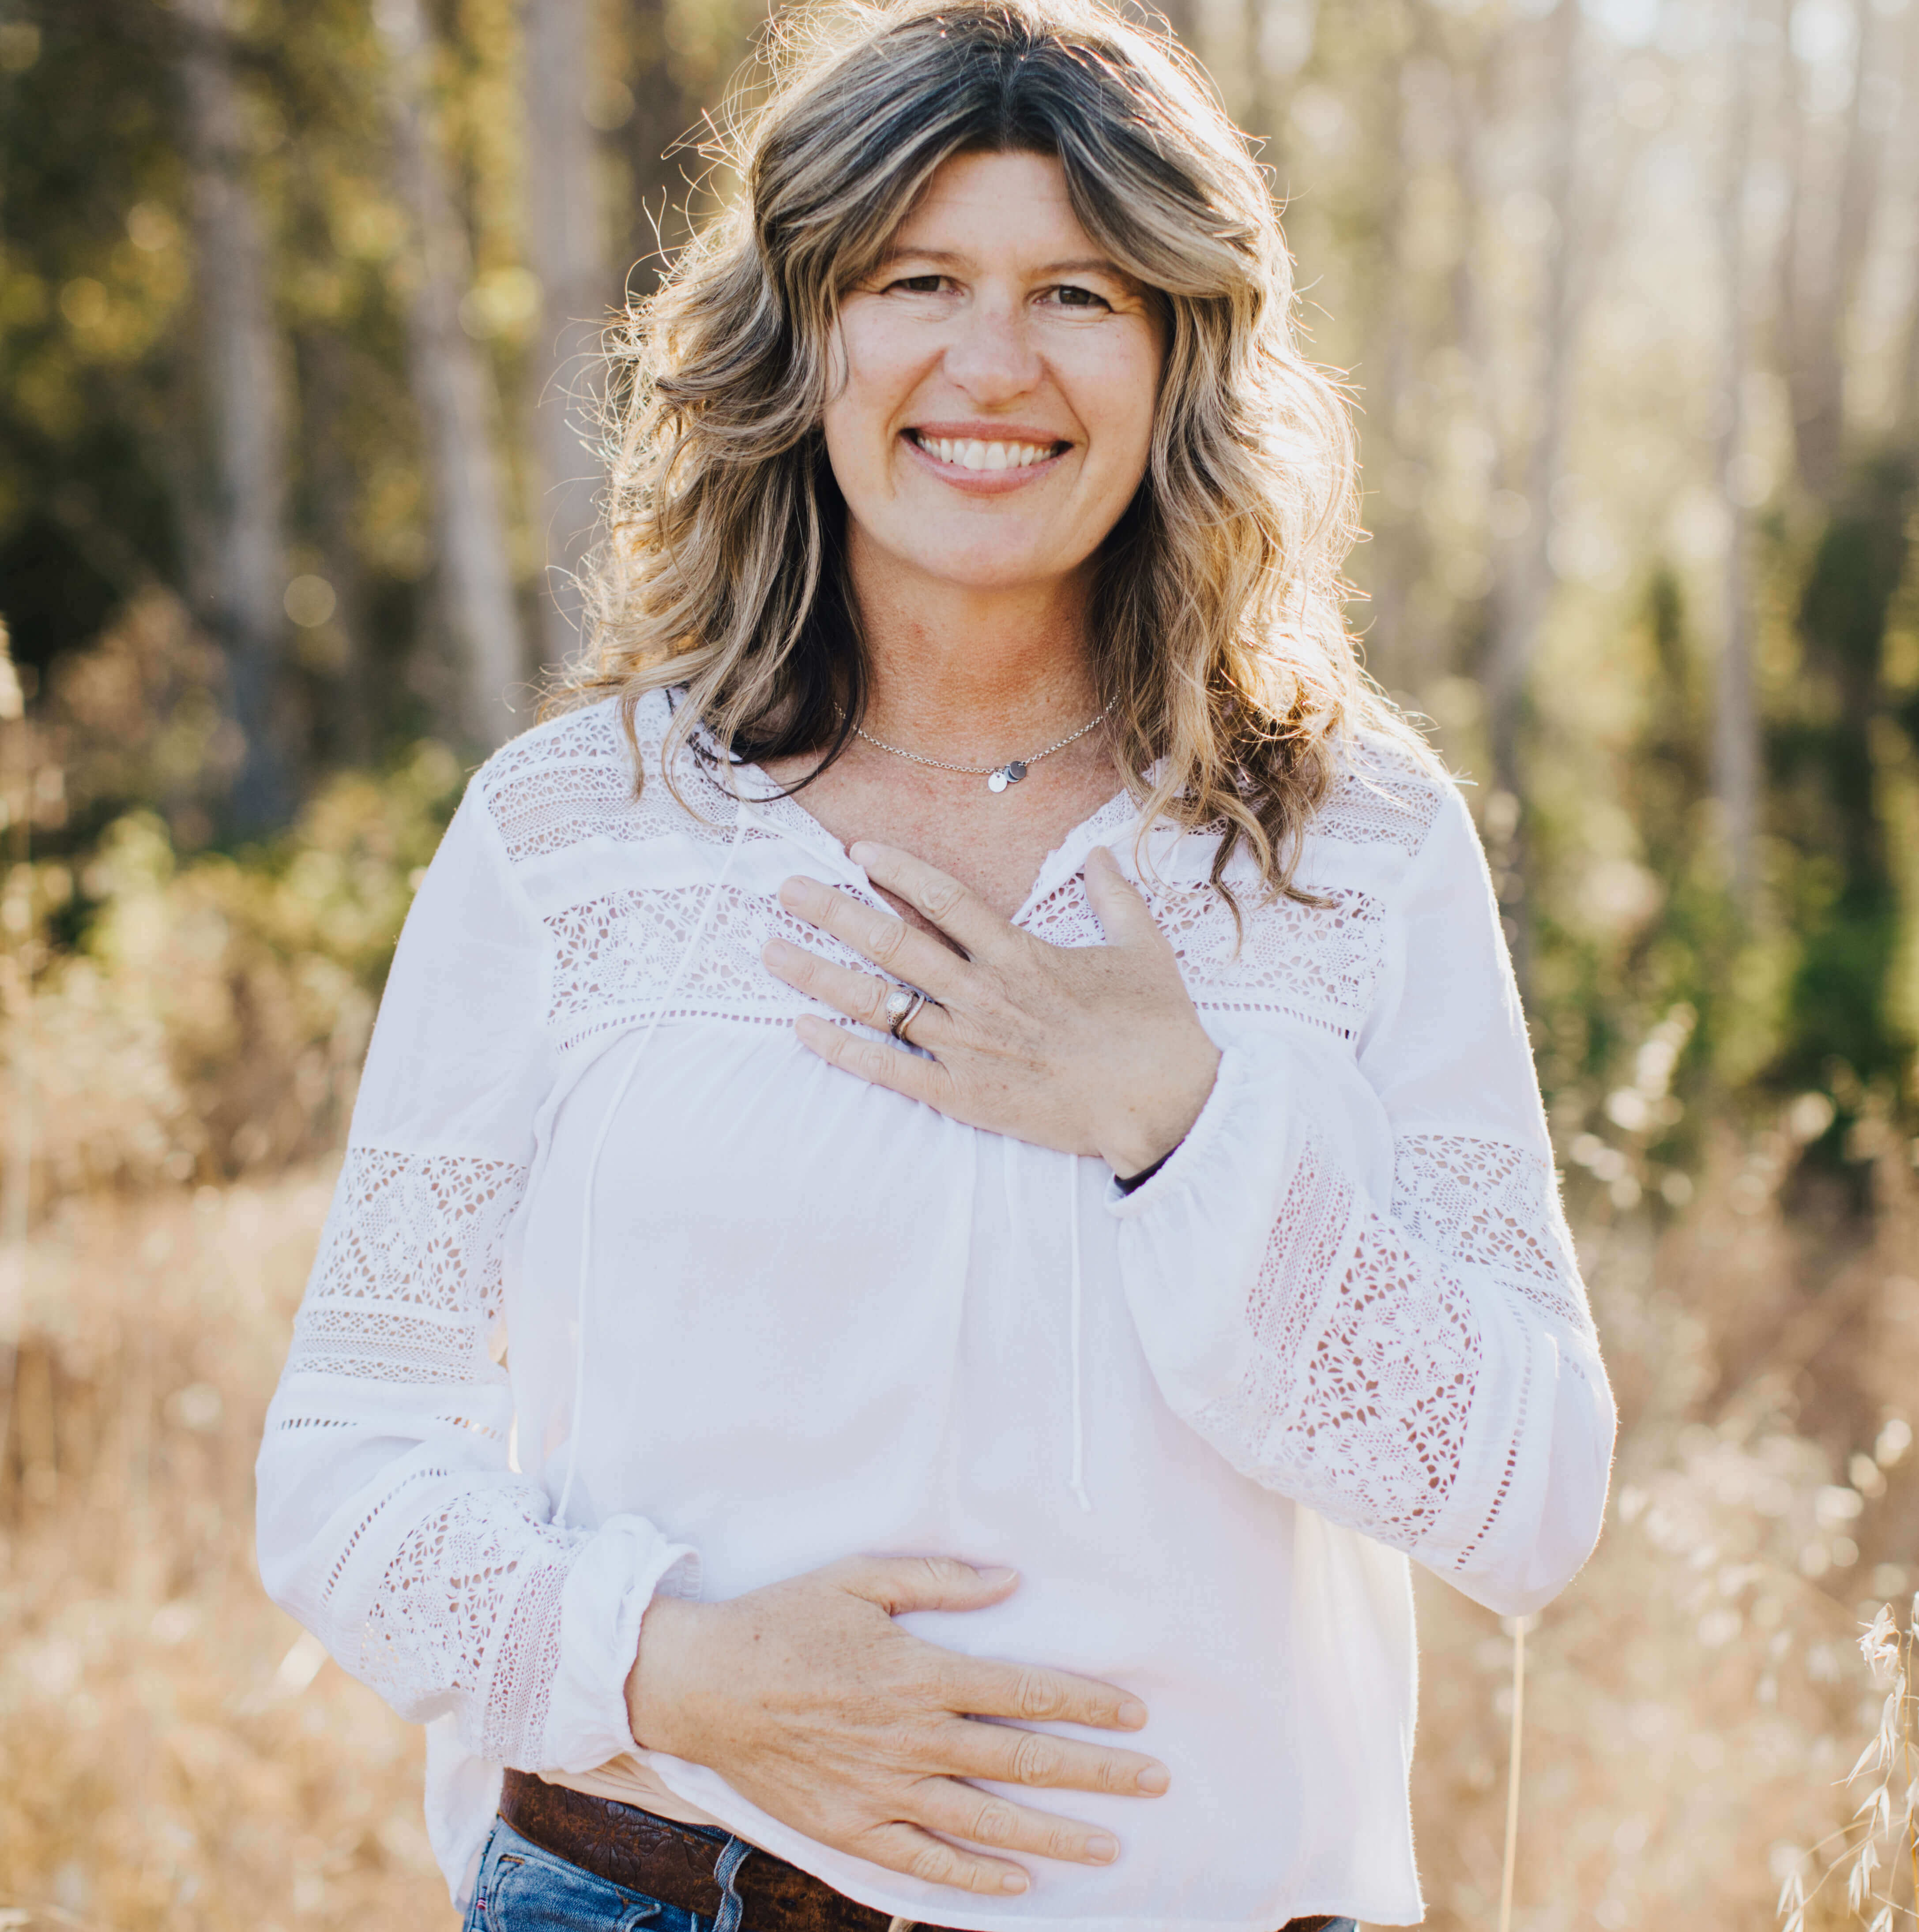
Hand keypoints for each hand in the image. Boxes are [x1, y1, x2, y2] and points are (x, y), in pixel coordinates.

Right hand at [627, 1556, 1169, 1896]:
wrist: (706, 1683)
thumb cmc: (785, 1620)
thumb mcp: (862, 1578)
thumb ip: (941, 1581)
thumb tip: (1010, 1582)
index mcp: (923, 1672)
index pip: (1026, 1691)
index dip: (1086, 1703)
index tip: (1134, 1716)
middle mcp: (914, 1736)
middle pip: (1023, 1759)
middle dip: (1097, 1772)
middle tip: (1155, 1782)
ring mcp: (884, 1788)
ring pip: (988, 1818)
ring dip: (1055, 1833)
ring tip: (1111, 1845)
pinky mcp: (852, 1827)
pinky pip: (925, 1860)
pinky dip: (975, 1876)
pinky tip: (1018, 1886)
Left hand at [762, 843, 1220, 1176]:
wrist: (1164, 1104)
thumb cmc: (1157, 1028)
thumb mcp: (1144, 948)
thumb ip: (1114, 898)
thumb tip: (1100, 855)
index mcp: (1020, 954)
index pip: (945, 899)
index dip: (897, 871)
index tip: (855, 850)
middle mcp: (983, 993)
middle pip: (892, 943)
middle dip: (832, 912)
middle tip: (784, 890)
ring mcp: (968, 1045)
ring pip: (878, 1002)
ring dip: (819, 975)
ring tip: (771, 950)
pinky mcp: (964, 1094)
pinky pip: (888, 1069)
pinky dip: (842, 1049)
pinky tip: (801, 1029)